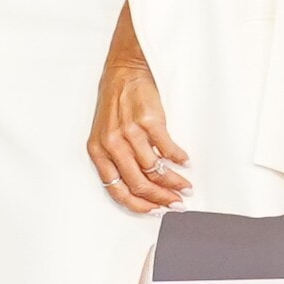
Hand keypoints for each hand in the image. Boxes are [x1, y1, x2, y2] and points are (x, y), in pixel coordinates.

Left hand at [89, 7, 188, 212]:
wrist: (124, 71)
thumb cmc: (116, 103)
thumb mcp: (107, 134)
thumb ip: (119, 160)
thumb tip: (143, 186)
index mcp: (98, 151)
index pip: (117, 190)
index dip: (138, 205)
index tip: (155, 211)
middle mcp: (111, 144)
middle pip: (138, 184)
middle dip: (161, 199)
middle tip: (176, 203)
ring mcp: (129, 132)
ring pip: (154, 170)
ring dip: (174, 182)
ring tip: (184, 185)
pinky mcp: (148, 121)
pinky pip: (166, 149)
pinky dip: (178, 158)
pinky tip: (184, 161)